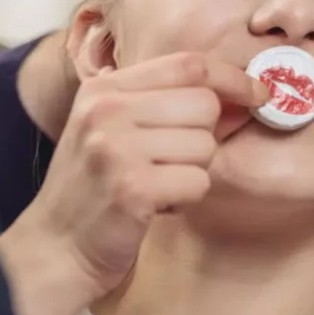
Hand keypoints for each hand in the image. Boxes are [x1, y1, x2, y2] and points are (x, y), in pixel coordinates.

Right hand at [0, 52, 267, 314]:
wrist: (54, 249)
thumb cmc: (99, 187)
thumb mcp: (122, 131)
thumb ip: (176, 105)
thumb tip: (249, 93)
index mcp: (105, 88)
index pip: (189, 64)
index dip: (233, 77)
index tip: (259, 93)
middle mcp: (107, 110)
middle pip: (205, 104)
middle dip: (206, 137)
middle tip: (173, 162)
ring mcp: (116, 148)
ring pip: (206, 145)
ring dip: (194, 171)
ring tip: (158, 183)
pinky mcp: (131, 188)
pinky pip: (199, 181)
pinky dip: (187, 198)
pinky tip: (157, 204)